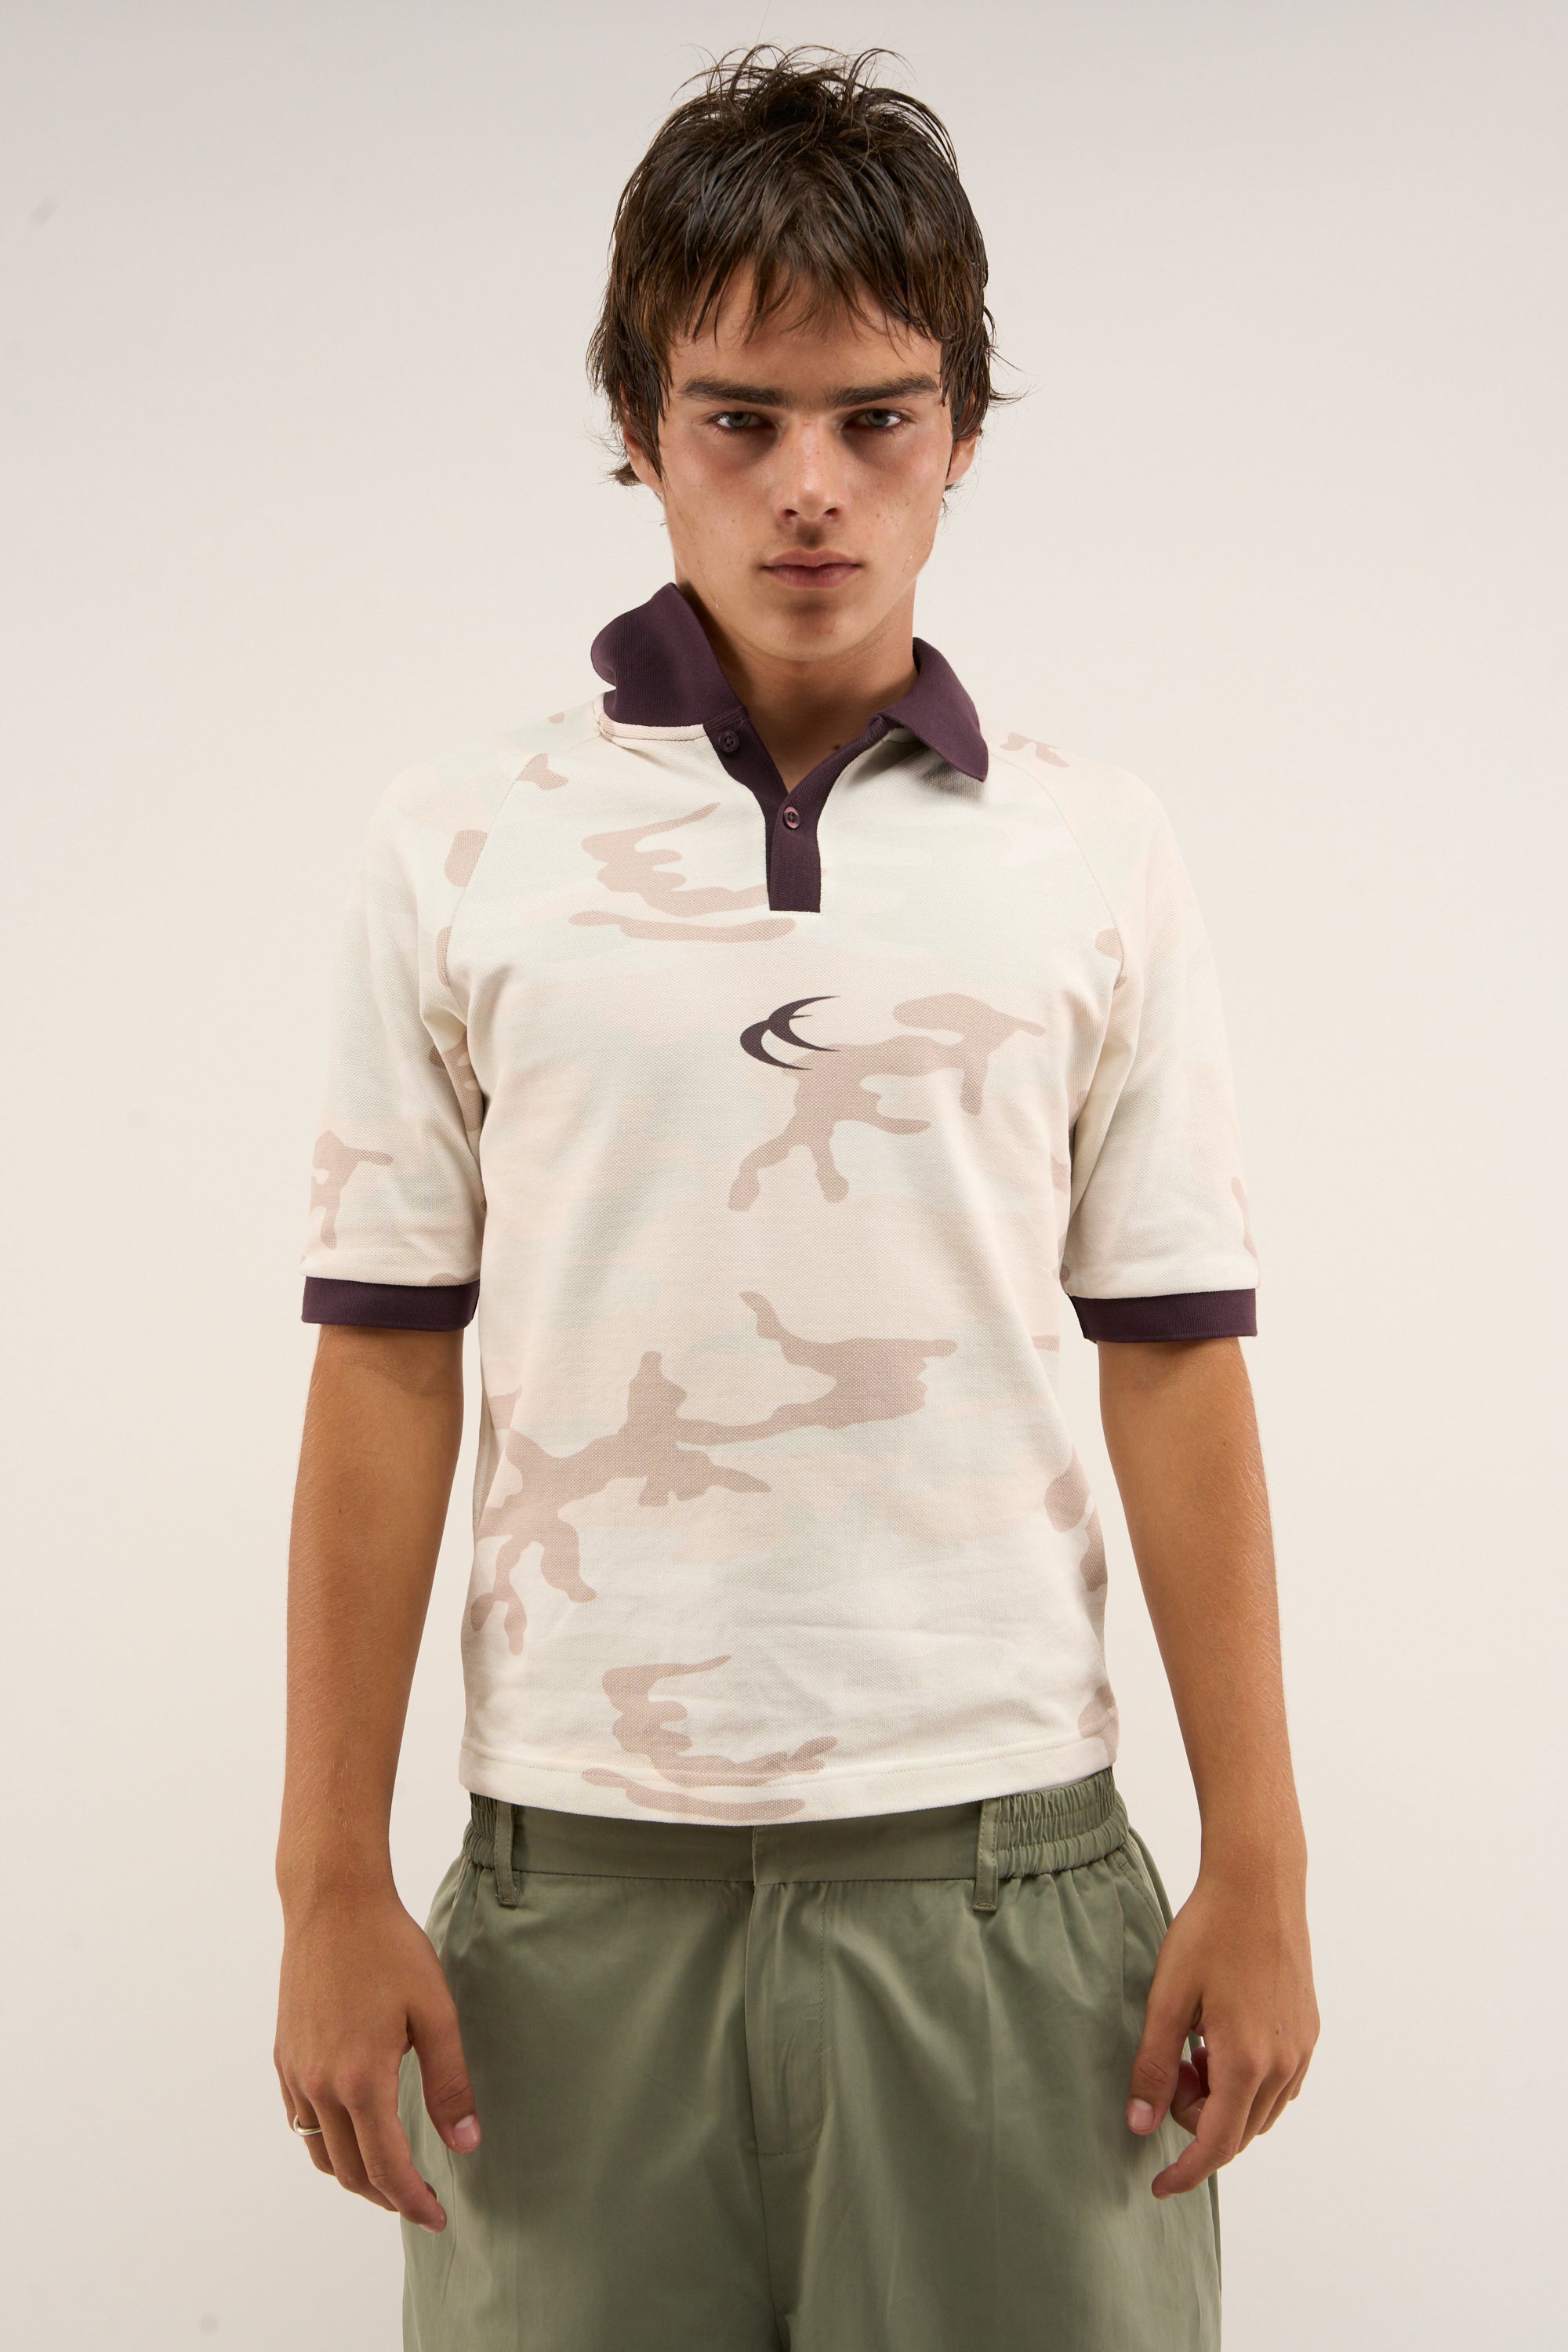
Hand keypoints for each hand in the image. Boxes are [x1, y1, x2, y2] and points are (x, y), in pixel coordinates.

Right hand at [274, 1883, 479, 2232]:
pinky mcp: (284, 2055)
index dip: (413, 2202)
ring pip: (320, 2152)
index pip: (387, 2168)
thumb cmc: (389, 1949)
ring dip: (354, 2174)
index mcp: (361, 2080)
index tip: (437, 2217)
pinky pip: (300, 2121)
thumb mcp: (436, 2013)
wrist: (332, 1902)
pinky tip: (353, 2130)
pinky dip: (327, 2142)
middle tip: (421, 2201)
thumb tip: (466, 2143)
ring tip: (390, 2175)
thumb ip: (450, 2083)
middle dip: (387, 2196)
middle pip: (350, 2170)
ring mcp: (295, 2072)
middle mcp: (319, 2086)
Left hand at [1125, 1854, 1318, 2198]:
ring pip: (1260, 2111)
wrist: (1259, 1883)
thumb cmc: (1209, 1933)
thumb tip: (1140, 2125)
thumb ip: (1153, 2066)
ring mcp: (1302, 2049)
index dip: (1185, 2173)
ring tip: (1193, 2047)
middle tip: (1170, 2067)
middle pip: (1237, 2131)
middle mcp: (1283, 2065)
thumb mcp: (1167, 1998)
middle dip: (1196, 2120)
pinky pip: (1278, 2085)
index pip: (1216, 2145)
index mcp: (1246, 2062)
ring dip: (1222, 2101)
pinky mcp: (1309, 2031)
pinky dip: (1245, 2082)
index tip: (1158, 2187)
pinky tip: (1219, 2039)